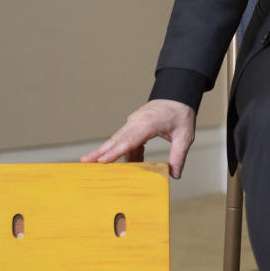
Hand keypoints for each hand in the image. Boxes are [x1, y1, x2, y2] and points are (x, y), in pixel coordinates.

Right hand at [80, 99, 195, 179]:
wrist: (178, 95)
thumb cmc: (181, 114)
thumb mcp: (185, 136)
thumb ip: (178, 155)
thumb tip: (174, 175)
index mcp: (148, 124)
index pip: (129, 141)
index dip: (115, 152)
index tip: (102, 160)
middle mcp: (136, 122)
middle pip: (116, 140)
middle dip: (100, 152)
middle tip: (84, 162)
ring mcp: (133, 122)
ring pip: (117, 139)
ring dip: (105, 151)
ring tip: (91, 163)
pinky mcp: (134, 125)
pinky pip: (125, 140)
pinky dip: (120, 150)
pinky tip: (119, 163)